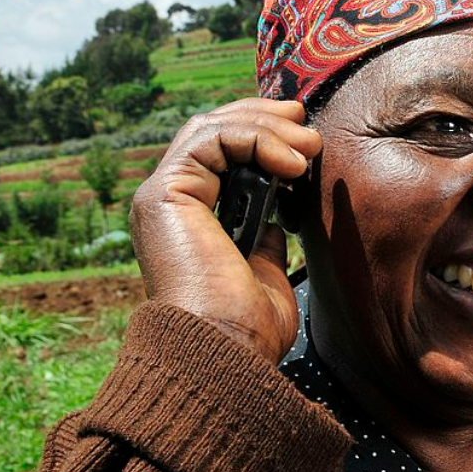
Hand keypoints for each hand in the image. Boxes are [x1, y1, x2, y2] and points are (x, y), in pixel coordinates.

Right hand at [130, 99, 321, 363]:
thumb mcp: (265, 275)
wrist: (223, 351)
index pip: (221, 154)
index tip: (307, 142)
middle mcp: (172, 203)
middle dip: (264, 119)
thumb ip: (265, 243)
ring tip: (310, 145)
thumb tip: (277, 222)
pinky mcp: (164, 193)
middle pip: (211, 131)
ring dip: (267, 127)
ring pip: (209, 128)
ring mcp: (163, 196)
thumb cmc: (246, 330)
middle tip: (307, 123)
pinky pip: (209, 140)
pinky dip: (255, 140)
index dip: (262, 136)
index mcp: (191, 220)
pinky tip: (292, 165)